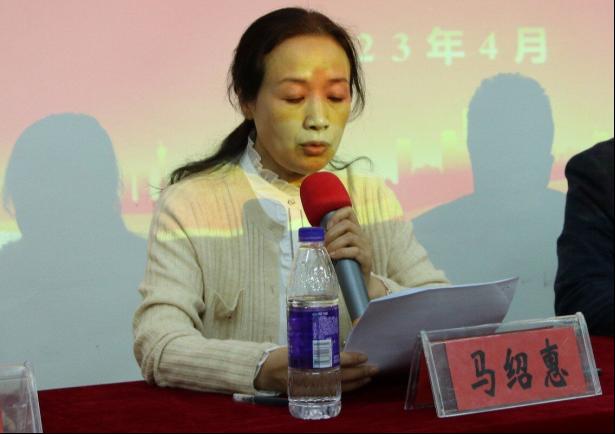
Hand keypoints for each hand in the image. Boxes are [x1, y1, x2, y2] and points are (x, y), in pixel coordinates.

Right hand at [254, 347, 377, 393]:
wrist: (267, 372)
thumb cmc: (284, 355)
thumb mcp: (300, 345)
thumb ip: (318, 346)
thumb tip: (339, 344)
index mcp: (310, 361)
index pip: (336, 360)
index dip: (352, 359)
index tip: (364, 356)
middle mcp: (313, 376)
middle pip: (343, 376)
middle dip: (361, 372)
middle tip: (374, 368)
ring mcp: (314, 388)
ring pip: (341, 387)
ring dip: (358, 382)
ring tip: (369, 377)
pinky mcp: (313, 394)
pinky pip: (334, 393)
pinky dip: (347, 389)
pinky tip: (356, 385)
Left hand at [324, 207, 387, 299]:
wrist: (360, 283)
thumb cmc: (345, 264)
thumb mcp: (338, 249)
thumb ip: (330, 241)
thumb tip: (311, 239)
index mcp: (355, 230)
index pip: (350, 212)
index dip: (337, 215)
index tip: (327, 226)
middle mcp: (362, 236)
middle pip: (348, 225)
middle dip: (332, 233)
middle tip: (324, 243)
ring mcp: (366, 247)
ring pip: (350, 237)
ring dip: (335, 243)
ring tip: (327, 251)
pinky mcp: (366, 258)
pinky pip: (355, 251)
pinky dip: (341, 252)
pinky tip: (333, 256)